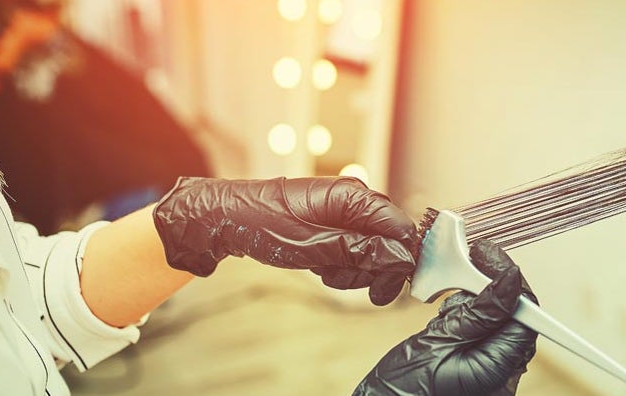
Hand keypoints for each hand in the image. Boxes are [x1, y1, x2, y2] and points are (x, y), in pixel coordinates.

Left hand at [153, 176, 417, 304]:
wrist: (225, 220)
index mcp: (352, 195)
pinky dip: (343, 265)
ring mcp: (343, 211)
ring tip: (327, 274)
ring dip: (356, 270)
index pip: (400, 227)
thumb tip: (398, 257)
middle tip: (348, 285)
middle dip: (375, 269)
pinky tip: (323, 269)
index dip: (399, 260)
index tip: (386, 288)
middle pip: (390, 240)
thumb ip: (358, 251)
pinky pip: (354, 249)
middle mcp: (353, 198)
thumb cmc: (261, 224)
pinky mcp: (333, 223)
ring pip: (373, 249)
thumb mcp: (311, 246)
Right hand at [354, 240, 538, 394]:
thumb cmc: (403, 388)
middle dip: (488, 290)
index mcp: (498, 371)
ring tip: (445, 314)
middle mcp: (501, 375)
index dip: (510, 283)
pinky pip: (480, 334)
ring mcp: (489, 372)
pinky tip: (445, 322)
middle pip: (511, 317)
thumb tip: (509, 282)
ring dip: (472, 305)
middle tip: (466, 266)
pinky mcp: (475, 366)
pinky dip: (464, 319)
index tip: (488, 256)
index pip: (524, 317)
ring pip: (494, 322)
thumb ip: (479, 313)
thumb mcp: (439, 342)